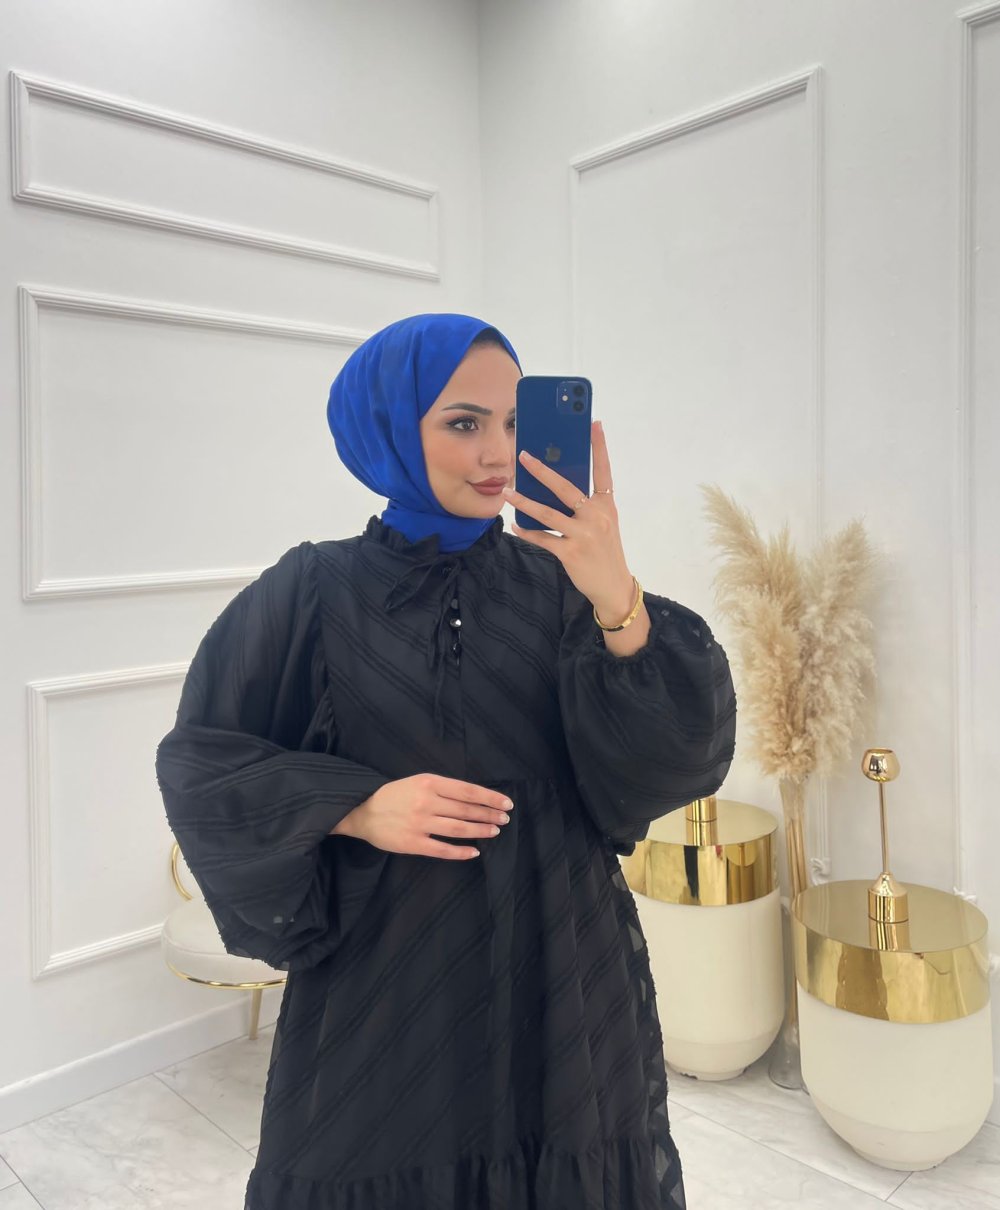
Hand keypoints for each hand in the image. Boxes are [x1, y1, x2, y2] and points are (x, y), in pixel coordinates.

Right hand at [343, 774, 512, 860]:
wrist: (361, 810)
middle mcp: (426, 802)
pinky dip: (461, 851)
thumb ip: (442, 788)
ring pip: (458, 828)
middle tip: (505, 818)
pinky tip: (474, 852)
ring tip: (494, 831)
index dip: (490, 798)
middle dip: (489, 814)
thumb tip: (473, 798)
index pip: (468, 791)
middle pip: (466, 809)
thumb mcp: (417, 781)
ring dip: (480, 830)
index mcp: (429, 783)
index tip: (506, 803)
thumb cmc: (394, 795)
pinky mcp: (413, 843)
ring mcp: (420, 823)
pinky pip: (442, 849)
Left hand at [504, 420, 634, 617]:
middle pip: (566, 488)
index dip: (600, 448)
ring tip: (507, 492)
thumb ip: (586, 506)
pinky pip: (543, 538)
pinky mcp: (571, 552)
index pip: (603, 472)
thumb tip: (556, 488)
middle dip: (542, 470)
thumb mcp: (603, 524)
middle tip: (523, 455)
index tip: (594, 424)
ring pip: (547, 513)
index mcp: (607, 506)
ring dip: (524, 502)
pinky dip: (527, 531)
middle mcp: (597, 517)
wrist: (613, 587)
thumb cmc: (605, 551)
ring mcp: (583, 535)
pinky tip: (515, 526)